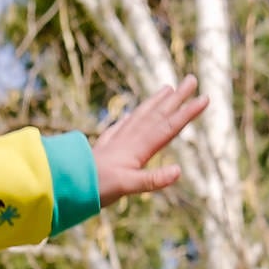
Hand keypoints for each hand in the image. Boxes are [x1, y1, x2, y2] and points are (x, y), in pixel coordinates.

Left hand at [93, 77, 208, 205]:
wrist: (64, 185)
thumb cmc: (95, 188)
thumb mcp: (126, 187)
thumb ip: (151, 180)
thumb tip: (178, 171)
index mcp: (138, 148)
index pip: (168, 127)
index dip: (187, 113)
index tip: (205, 98)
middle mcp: (128, 140)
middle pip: (156, 115)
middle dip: (175, 99)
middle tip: (191, 80)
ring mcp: (114, 142)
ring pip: (139, 117)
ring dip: (154, 103)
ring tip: (167, 89)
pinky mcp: (101, 148)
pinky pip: (119, 128)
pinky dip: (128, 119)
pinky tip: (129, 116)